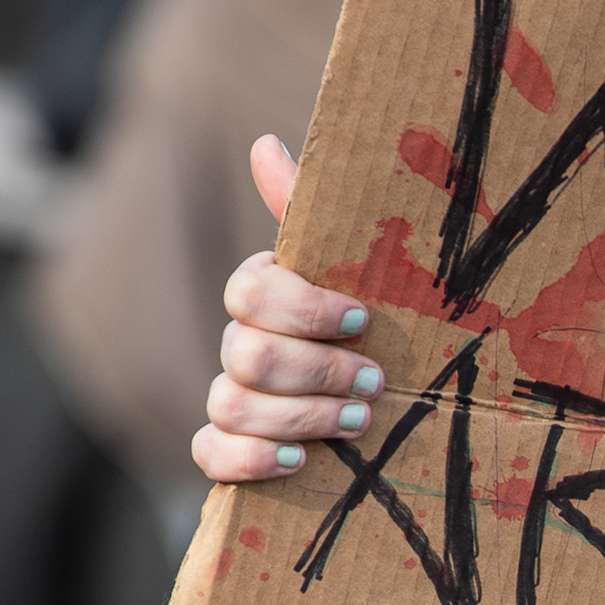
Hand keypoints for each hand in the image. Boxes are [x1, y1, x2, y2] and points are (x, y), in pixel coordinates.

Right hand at [193, 136, 382, 484]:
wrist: (393, 402)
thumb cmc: (375, 326)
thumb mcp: (361, 271)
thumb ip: (310, 213)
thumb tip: (264, 144)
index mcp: (265, 296)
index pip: (251, 292)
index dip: (304, 309)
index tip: (362, 320)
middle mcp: (240, 344)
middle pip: (246, 354)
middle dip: (316, 371)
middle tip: (374, 382)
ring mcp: (231, 397)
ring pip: (232, 404)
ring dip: (300, 416)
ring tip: (358, 421)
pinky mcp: (230, 448)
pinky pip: (210, 454)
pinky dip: (251, 460)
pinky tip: (301, 460)